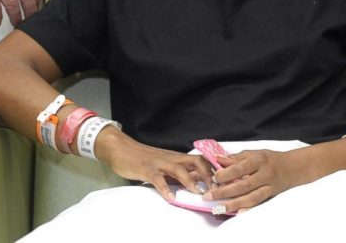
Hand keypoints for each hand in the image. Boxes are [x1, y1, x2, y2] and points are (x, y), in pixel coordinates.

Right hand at [98, 130, 212, 201]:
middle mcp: (172, 158)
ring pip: (180, 169)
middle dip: (208, 175)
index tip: (223, 182)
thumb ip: (180, 173)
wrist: (122, 149)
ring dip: (191, 181)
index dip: (213, 170)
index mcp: (178, 158)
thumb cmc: (144, 159)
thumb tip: (198, 182)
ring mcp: (160, 163)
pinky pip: (158, 179)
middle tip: (215, 189)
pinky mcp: (147, 169)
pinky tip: (171, 198)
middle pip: (196, 162)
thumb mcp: (165, 166)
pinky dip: (166, 189)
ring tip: (199, 193)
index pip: (201, 161)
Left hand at [202, 149, 295, 212]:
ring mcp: (269, 186)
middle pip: (244, 185)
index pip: (241, 167)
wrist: (293, 167)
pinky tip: (237, 213)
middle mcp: (265, 174)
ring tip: (218, 208)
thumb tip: (218, 159)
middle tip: (210, 195)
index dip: (227, 173)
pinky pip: (258, 203)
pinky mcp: (271, 195)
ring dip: (234, 203)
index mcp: (260, 160)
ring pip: (251, 197)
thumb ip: (236, 157)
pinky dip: (248, 209)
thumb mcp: (255, 153)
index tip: (215, 177)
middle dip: (225, 191)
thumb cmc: (271, 159)